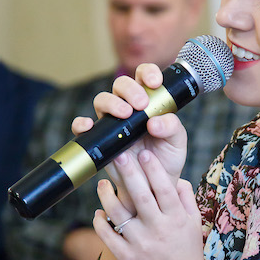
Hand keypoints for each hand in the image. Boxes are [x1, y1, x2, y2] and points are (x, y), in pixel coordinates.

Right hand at [71, 64, 187, 213]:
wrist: (153, 187)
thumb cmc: (166, 160)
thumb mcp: (177, 143)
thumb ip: (172, 127)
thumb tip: (153, 121)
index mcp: (149, 102)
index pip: (144, 76)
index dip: (148, 72)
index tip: (155, 83)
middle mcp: (128, 108)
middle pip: (121, 84)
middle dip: (130, 89)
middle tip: (141, 104)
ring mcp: (112, 122)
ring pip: (102, 100)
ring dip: (112, 103)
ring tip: (125, 115)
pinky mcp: (99, 139)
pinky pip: (83, 126)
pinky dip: (82, 123)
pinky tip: (90, 125)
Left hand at [93, 143, 211, 259]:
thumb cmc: (188, 253)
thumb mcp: (195, 224)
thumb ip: (187, 199)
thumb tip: (177, 178)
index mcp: (177, 219)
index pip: (164, 189)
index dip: (154, 170)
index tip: (144, 153)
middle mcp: (159, 230)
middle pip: (140, 196)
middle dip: (128, 173)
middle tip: (117, 154)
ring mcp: (141, 245)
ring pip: (119, 214)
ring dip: (107, 196)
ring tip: (102, 183)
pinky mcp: (127, 258)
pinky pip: (108, 236)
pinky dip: (100, 222)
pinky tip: (98, 212)